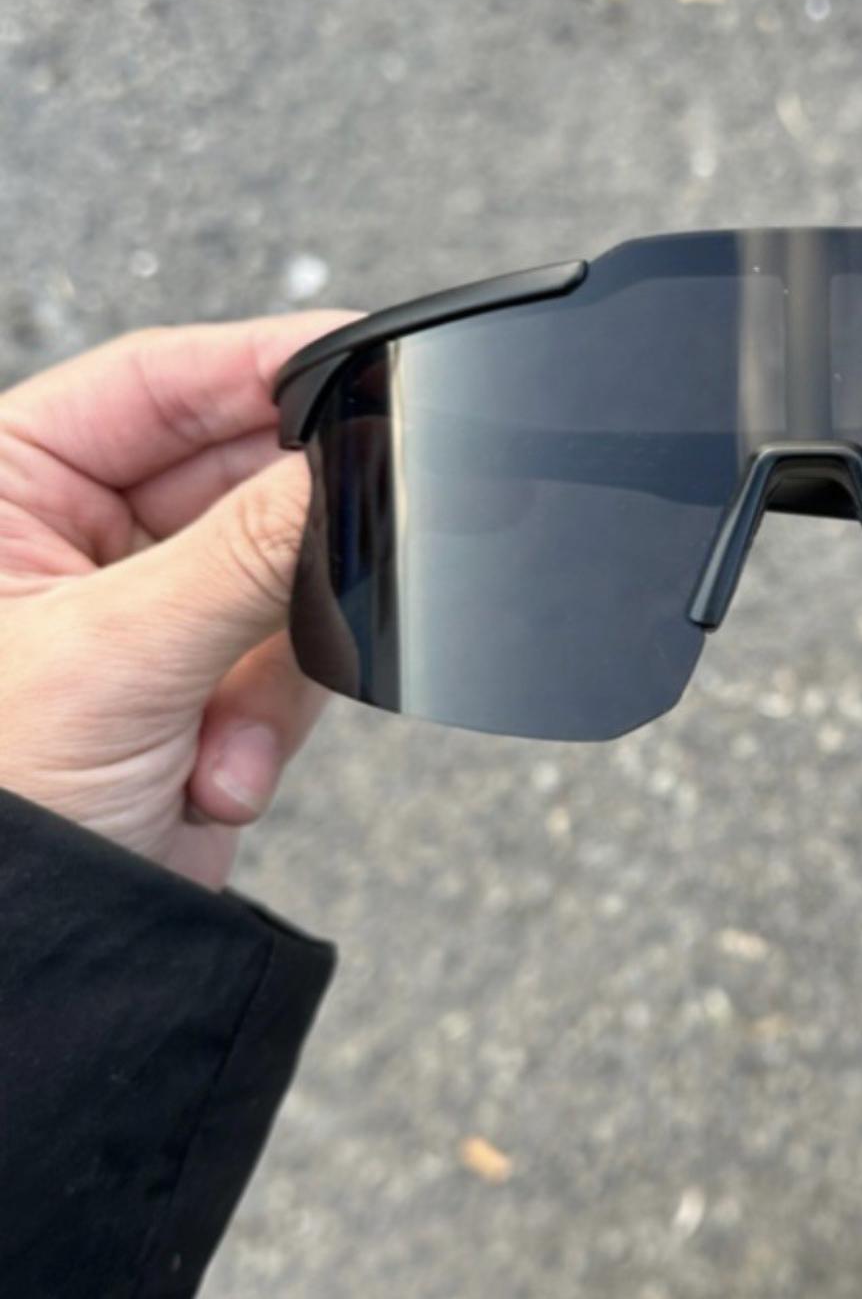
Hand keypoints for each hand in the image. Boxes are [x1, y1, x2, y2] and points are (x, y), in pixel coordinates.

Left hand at [0, 313, 357, 888]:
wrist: (30, 966)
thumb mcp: (116, 660)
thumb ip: (250, 549)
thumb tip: (349, 464)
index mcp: (3, 490)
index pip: (153, 383)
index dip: (263, 367)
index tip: (362, 359)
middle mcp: (63, 535)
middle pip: (235, 478)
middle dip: (280, 558)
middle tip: (332, 568)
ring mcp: (136, 607)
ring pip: (281, 571)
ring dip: (270, 667)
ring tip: (220, 743)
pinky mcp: (191, 676)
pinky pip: (286, 649)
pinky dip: (268, 717)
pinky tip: (216, 777)